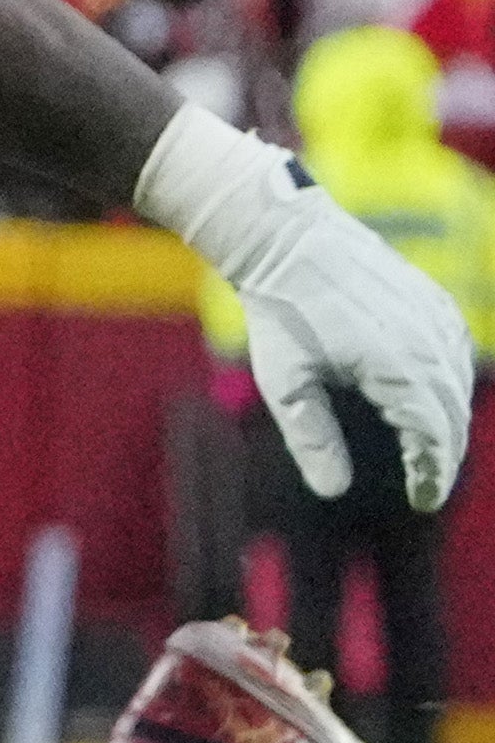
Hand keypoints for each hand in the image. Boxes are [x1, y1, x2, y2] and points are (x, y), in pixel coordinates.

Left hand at [227, 182, 473, 508]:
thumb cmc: (282, 316)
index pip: (434, 435)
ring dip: (449, 423)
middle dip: (444, 455)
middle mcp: (429, 343)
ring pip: (460, 385)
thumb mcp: (287, 385)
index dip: (433, 472)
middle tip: (426, 485)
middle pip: (453, 415)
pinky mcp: (435, 302)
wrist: (291, 244)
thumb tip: (334, 491)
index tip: (424, 498)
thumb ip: (312, 440)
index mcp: (397, 368)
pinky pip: (459, 353)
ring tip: (428, 455)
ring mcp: (437, 319)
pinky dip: (451, 386)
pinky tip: (434, 403)